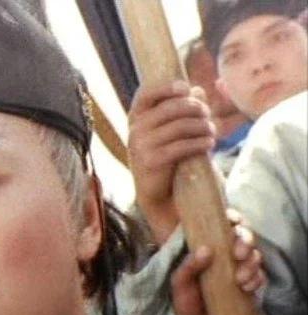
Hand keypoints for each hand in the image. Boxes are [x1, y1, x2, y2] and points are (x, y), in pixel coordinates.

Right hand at [128, 81, 215, 243]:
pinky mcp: (152, 161)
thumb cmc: (168, 157)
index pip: (146, 93)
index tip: (186, 88)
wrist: (160, 193)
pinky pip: (181, 146)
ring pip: (180, 126)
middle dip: (196, 108)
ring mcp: (141, 146)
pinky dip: (200, 143)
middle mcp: (135, 129)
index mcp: (136, 117)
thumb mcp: (171, 131)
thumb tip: (198, 89)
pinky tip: (210, 144)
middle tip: (209, 115)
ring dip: (203, 126)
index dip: (166, 87)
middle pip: (172, 108)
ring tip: (213, 132)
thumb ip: (182, 110)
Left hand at [171, 212, 264, 314]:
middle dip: (245, 241)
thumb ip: (188, 267)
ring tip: (240, 280)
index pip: (221, 223)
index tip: (233, 223)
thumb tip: (205, 250)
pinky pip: (260, 274)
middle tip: (238, 255)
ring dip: (251, 263)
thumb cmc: (184, 302)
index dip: (232, 217)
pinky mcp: (248, 282)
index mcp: (203, 246)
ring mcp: (236, 267)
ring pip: (254, 254)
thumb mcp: (179, 284)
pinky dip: (257, 278)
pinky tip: (246, 288)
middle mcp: (222, 253)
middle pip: (243, 235)